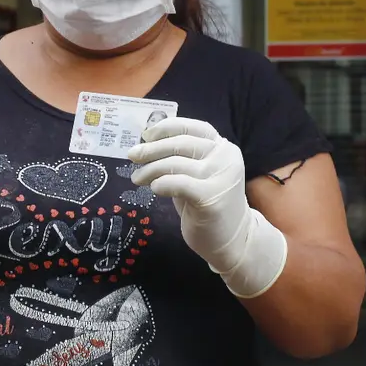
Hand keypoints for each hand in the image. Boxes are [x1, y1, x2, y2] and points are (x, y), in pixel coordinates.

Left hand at [128, 118, 287, 297]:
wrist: (233, 239)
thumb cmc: (209, 203)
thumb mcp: (197, 174)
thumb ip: (180, 158)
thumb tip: (146, 144)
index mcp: (222, 146)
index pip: (192, 126)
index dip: (166, 128)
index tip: (145, 135)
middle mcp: (224, 156)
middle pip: (181, 143)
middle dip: (151, 149)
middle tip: (132, 156)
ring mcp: (220, 176)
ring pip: (175, 163)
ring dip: (150, 170)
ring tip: (137, 179)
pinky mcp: (211, 197)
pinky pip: (178, 183)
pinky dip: (161, 183)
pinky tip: (154, 189)